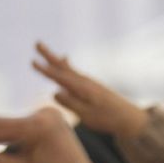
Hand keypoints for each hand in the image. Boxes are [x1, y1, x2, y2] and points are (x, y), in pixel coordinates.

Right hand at [32, 42, 146, 137]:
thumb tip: (54, 91)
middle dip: (49, 56)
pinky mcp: (92, 86)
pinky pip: (75, 72)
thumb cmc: (109, 119)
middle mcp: (85, 82)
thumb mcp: (88, 115)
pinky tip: (65, 59)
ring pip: (68, 68)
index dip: (45, 70)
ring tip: (43, 50)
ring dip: (55, 59)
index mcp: (83, 89)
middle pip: (63, 67)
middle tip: (37, 43)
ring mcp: (89, 83)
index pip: (60, 77)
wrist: (131, 118)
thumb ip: (71, 103)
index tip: (32, 61)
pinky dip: (67, 65)